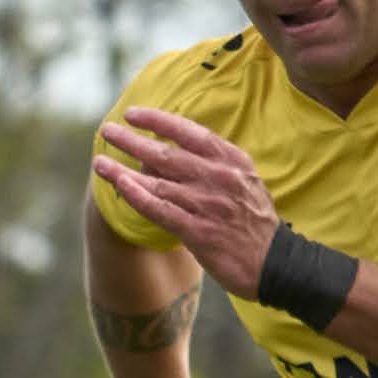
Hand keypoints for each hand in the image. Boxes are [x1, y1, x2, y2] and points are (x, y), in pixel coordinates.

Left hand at [89, 109, 279, 293]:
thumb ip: (215, 164)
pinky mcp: (198, 231)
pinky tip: (119, 186)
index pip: (189, 132)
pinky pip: (160, 210)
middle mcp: (219, 178)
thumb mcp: (244, 180)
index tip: (132, 114)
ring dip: (124, 171)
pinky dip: (137, 196)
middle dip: (131, 141)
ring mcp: (208, 204)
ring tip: (100, 162)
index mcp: (231, 161)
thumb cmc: (254, 220)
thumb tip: (172, 150)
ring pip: (157, 181)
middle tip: (106, 131)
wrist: (277, 262)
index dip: (158, 120)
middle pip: (166, 154)